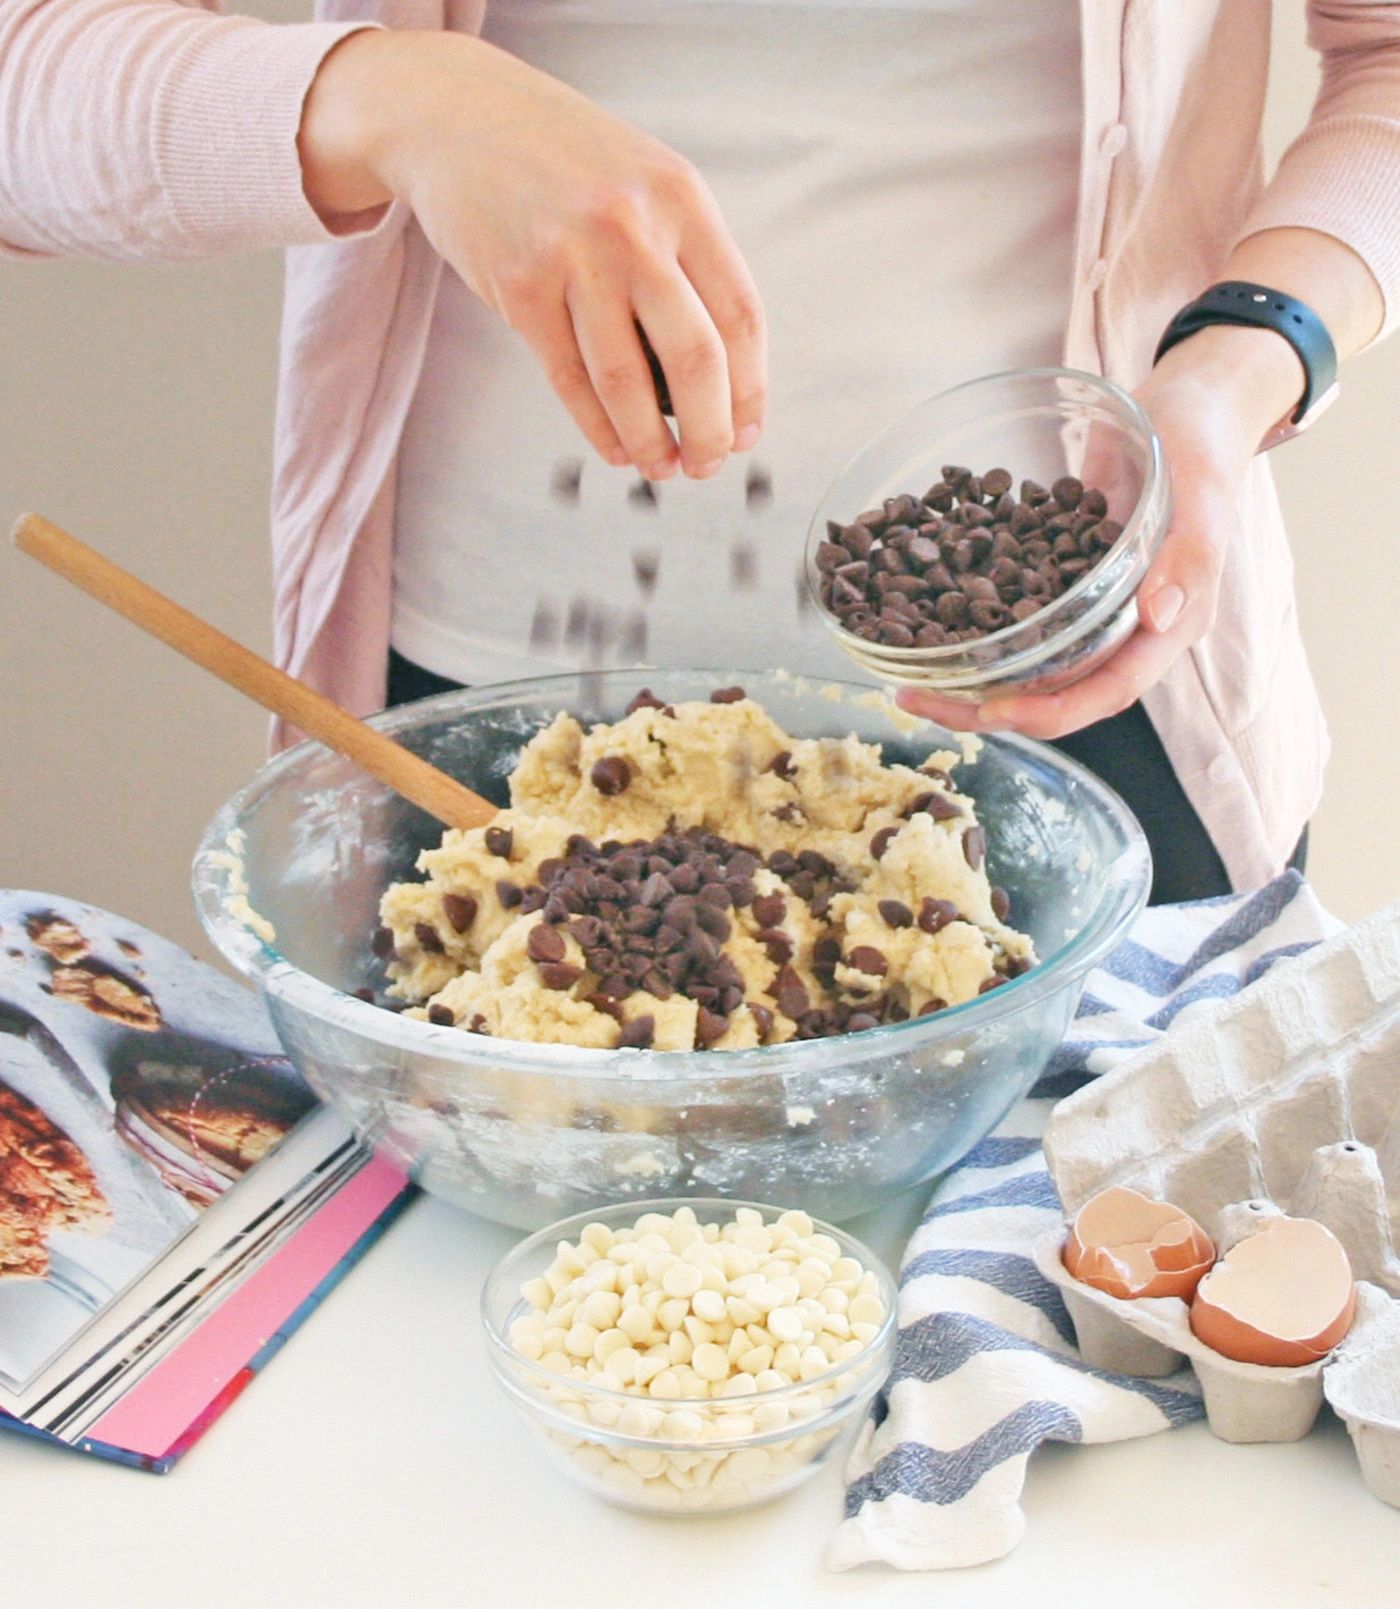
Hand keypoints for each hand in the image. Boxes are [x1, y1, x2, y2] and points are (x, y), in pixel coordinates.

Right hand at [299, 29, 765, 479]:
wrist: (454, 114)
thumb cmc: (558, 157)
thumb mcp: (643, 180)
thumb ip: (683, 257)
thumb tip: (719, 371)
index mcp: (681, 198)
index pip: (740, 315)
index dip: (751, 389)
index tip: (748, 430)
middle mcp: (632, 226)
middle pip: (695, 359)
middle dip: (710, 430)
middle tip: (709, 462)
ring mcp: (573, 257)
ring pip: (629, 382)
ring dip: (651, 443)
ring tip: (662, 466)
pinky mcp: (520, 288)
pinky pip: (570, 380)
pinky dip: (599, 427)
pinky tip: (617, 447)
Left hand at [895, 327, 1301, 738]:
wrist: (1187, 402)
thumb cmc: (1205, 441)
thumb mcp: (1204, 489)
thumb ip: (1189, 556)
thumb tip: (1160, 617)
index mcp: (1170, 623)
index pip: (1112, 690)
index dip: (1054, 710)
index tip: (995, 714)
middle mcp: (1128, 627)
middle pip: (1061, 692)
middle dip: (991, 709)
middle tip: (921, 702)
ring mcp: (1093, 607)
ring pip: (1033, 664)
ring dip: (974, 680)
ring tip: (910, 684)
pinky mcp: (1062, 580)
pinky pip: (1018, 617)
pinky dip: (976, 628)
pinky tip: (922, 624)